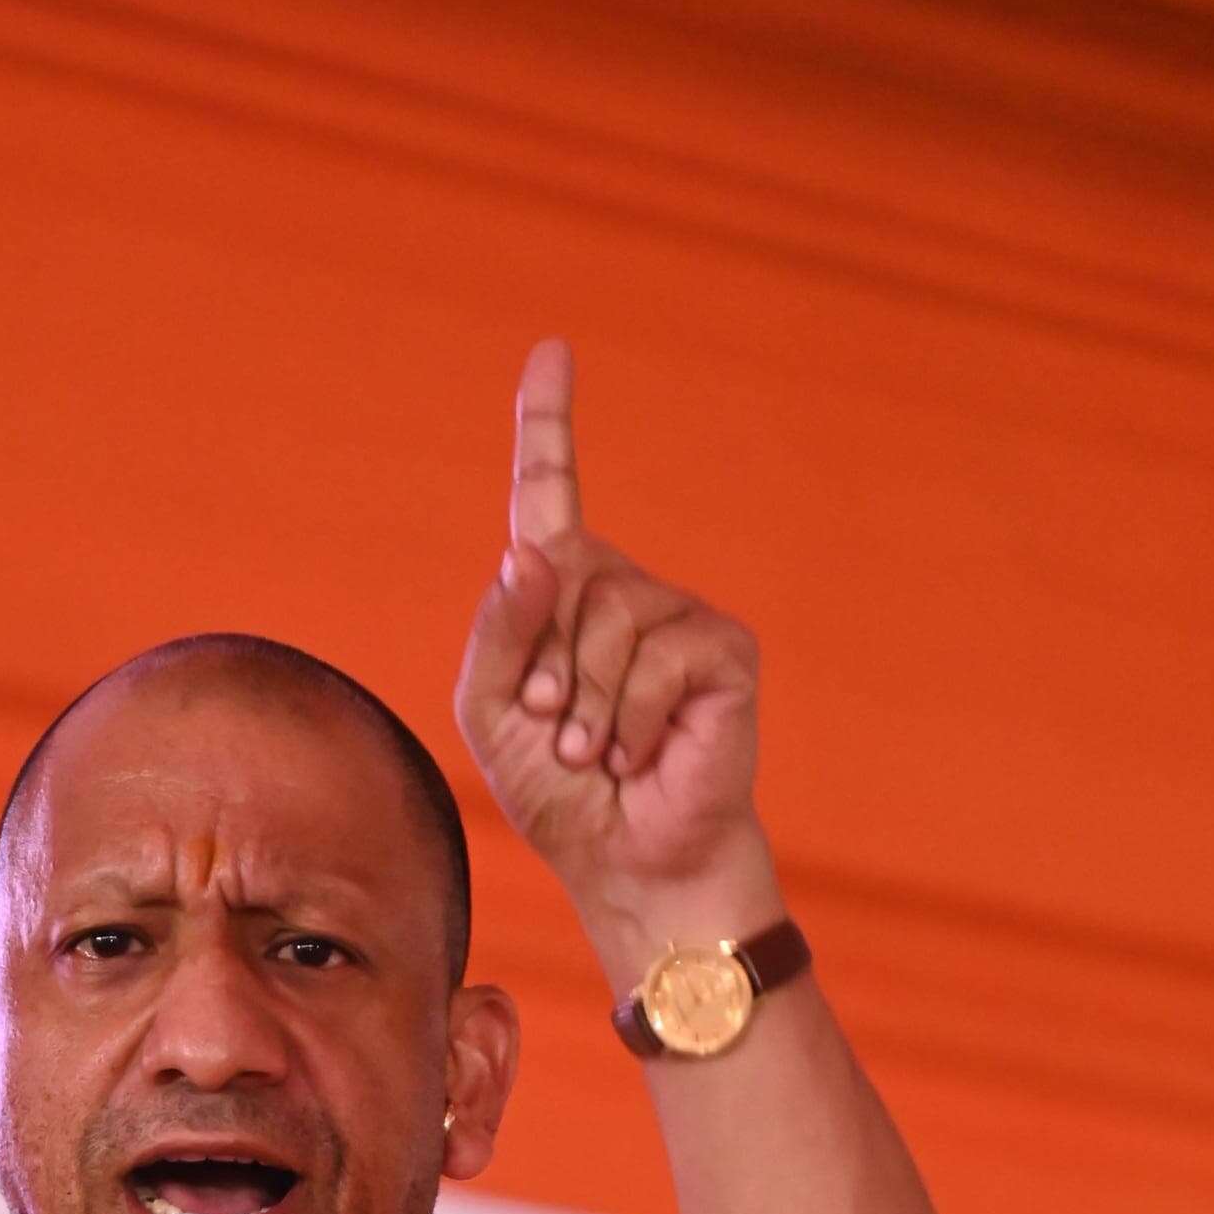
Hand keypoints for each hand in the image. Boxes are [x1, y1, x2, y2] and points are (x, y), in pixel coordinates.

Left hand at [455, 339, 778, 967]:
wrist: (627, 863)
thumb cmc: (559, 792)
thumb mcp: (491, 711)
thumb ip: (497, 629)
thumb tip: (535, 551)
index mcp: (561, 595)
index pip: (551, 493)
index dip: (548, 421)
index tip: (552, 351)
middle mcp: (622, 588)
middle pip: (558, 573)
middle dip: (541, 668)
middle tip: (561, 733)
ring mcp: (676, 614)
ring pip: (605, 617)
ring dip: (584, 704)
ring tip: (599, 752)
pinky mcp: (721, 648)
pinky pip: (654, 658)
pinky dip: (630, 720)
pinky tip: (640, 755)